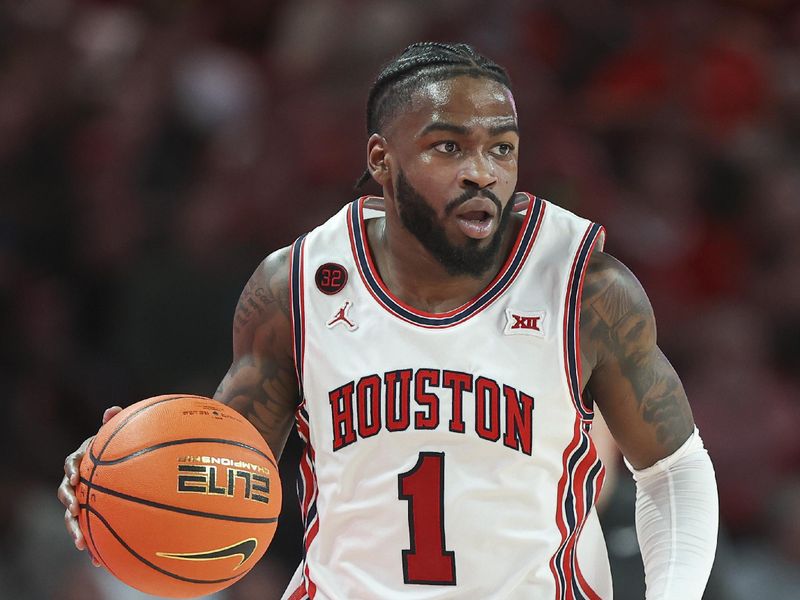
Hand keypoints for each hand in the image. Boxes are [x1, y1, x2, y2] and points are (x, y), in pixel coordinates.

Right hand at [57, 406, 121, 565]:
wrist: (122, 463)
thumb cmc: (117, 446)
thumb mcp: (115, 435)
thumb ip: (113, 424)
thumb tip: (111, 409)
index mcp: (82, 461)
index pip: (71, 465)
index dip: (71, 472)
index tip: (76, 479)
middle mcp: (77, 482)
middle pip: (66, 495)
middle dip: (69, 506)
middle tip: (75, 512)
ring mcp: (82, 500)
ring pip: (72, 517)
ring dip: (75, 530)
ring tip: (82, 544)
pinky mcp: (91, 515)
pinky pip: (90, 530)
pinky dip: (94, 545)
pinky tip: (101, 562)